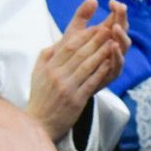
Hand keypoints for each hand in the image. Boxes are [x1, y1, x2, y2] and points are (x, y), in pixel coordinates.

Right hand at [26, 0, 130, 139]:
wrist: (40, 123)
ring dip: (101, 52)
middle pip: (79, 53)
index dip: (83, 36)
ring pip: (87, 65)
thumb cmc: (41, 96)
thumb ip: (48, 55)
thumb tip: (60, 40)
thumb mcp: (38, 73)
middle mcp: (57, 75)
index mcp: (49, 67)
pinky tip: (109, 63)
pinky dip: (100, 71)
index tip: (95, 28)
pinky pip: (91, 82)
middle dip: (95, 40)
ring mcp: (67, 88)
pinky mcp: (76, 100)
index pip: (68, 46)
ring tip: (112, 42)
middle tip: (108, 29)